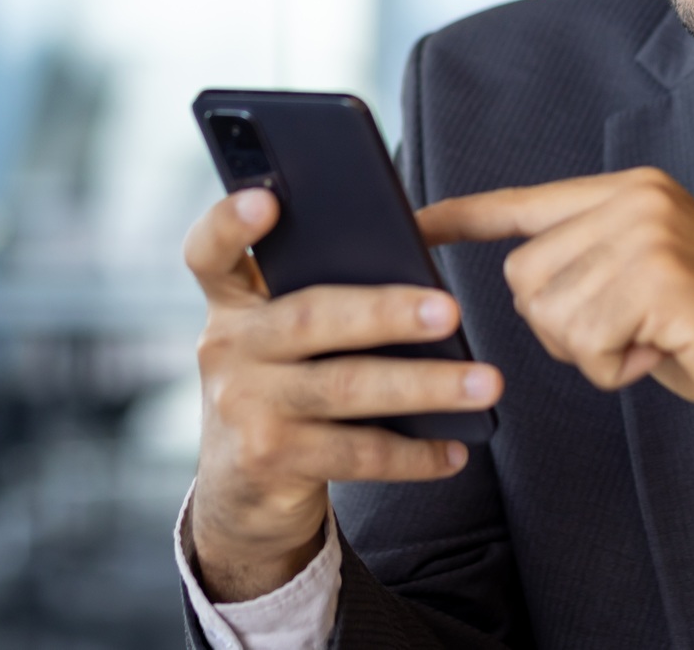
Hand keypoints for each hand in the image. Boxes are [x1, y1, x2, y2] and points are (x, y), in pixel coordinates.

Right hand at [182, 188, 503, 602]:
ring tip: (484, 383)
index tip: (265, 199)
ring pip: (345, 388)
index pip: (209, 253)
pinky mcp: (268, 461)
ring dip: (424, 386)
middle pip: (309, 318)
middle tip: (451, 309)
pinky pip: (355, 452)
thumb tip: (418, 277)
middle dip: (386, 312)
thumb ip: (316, 300)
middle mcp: (228, 349)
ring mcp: (243, 407)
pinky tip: (454, 450)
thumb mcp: (277, 341)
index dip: (229, 225)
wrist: (240, 493)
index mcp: (232, 304)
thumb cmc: (281, 390)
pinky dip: (413, 453)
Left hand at [418, 168, 693, 520]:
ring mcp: (649, 232)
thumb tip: (519, 279)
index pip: (523, 203)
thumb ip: (586, 266)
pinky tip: (663, 354)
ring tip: (652, 341)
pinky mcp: (660, 277)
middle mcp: (637, 197)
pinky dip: (615, 368)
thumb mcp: (641, 286)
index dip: (461, 218)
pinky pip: (584, 342)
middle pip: (523, 277)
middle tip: (630, 334)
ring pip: (548, 313)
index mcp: (630, 190)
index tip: (410, 226)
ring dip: (592, 351)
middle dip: (563, 327)